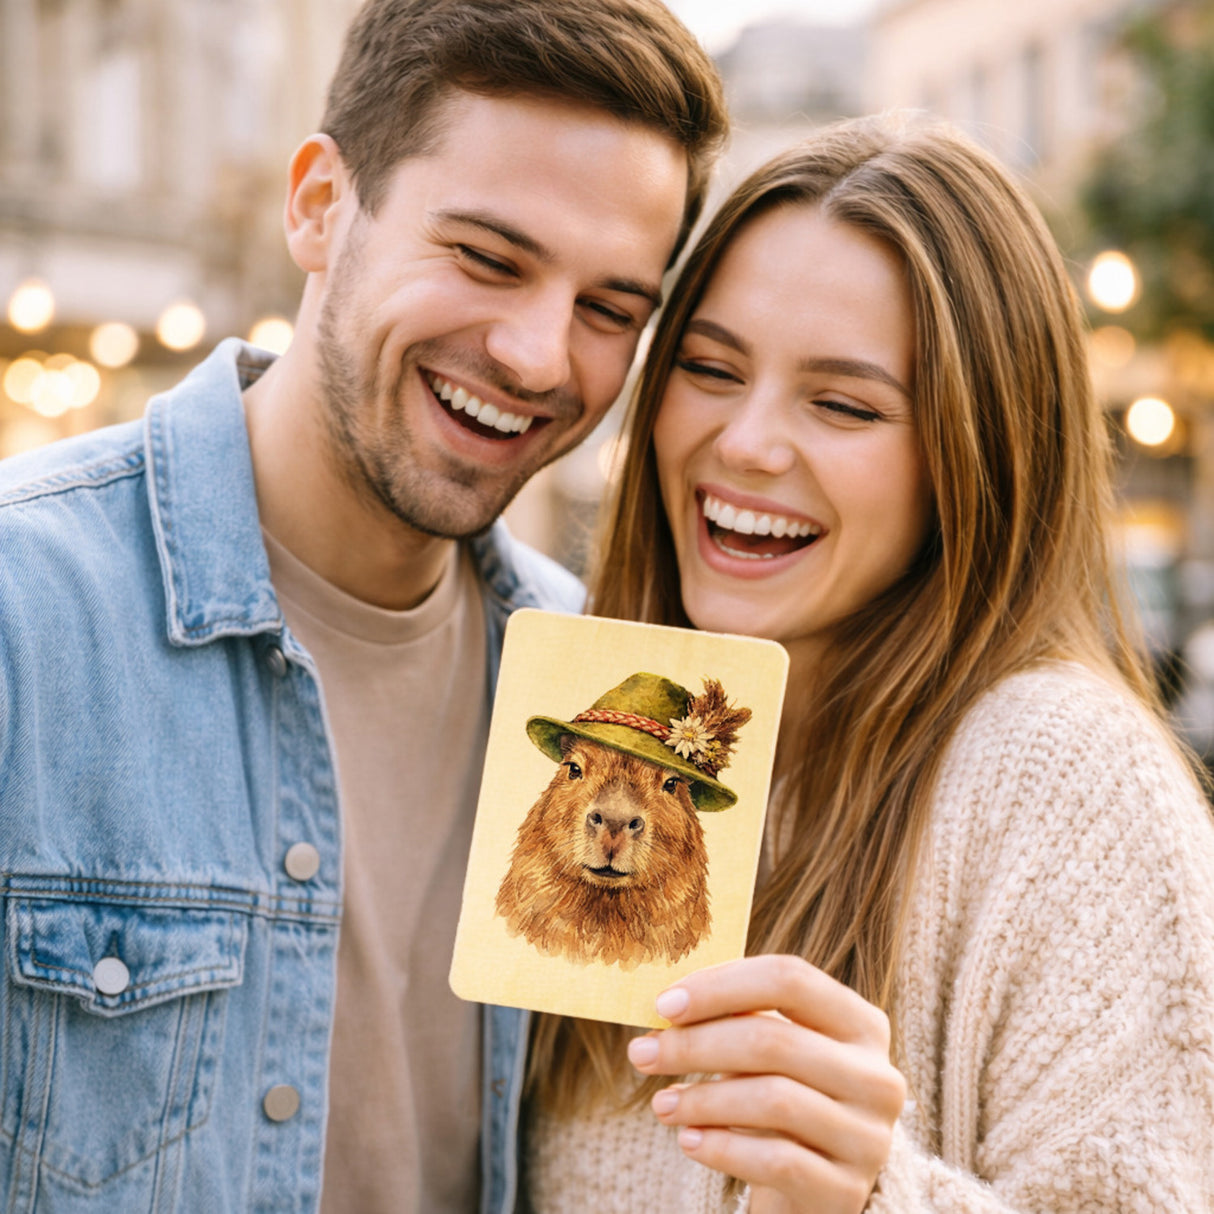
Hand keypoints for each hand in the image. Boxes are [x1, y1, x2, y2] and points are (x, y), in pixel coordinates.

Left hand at [626, 955, 904, 1213]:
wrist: (814, 1186)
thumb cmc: (781, 1097)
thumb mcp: (773, 1052)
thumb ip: (738, 1019)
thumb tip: (668, 1003)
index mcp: (861, 1022)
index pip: (790, 979)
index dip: (721, 986)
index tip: (663, 1004)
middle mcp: (877, 1075)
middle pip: (775, 1040)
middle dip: (696, 1045)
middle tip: (642, 1053)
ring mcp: (868, 1136)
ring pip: (774, 1100)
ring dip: (703, 1099)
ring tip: (661, 1103)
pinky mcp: (846, 1189)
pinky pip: (776, 1161)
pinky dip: (723, 1148)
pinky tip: (689, 1141)